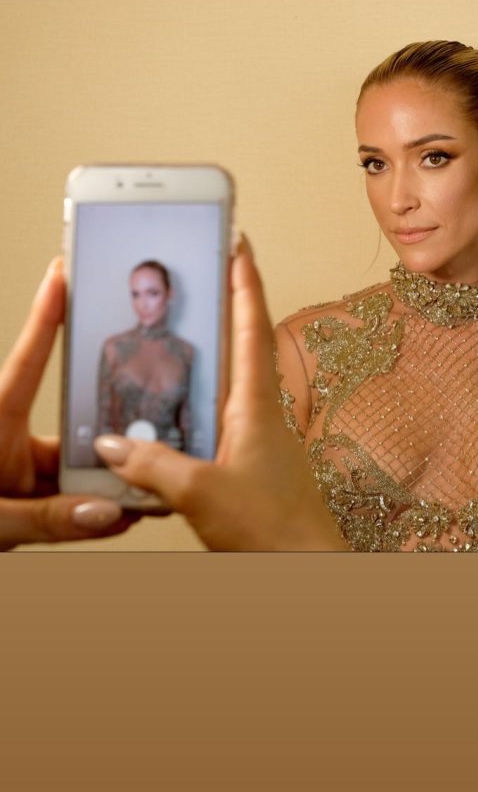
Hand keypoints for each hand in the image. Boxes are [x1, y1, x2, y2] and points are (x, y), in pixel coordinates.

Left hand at [0, 258, 137, 548]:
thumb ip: (47, 519)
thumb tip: (106, 511)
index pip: (28, 361)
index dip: (47, 315)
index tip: (64, 272)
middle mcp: (8, 441)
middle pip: (74, 426)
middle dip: (113, 438)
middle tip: (150, 435)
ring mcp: (20, 472)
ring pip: (78, 471)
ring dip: (110, 486)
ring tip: (144, 496)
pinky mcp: (28, 500)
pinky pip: (72, 502)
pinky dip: (98, 512)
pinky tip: (124, 516)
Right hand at [94, 239, 348, 550]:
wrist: (308, 568)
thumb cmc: (276, 530)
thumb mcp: (202, 493)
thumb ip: (153, 466)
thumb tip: (112, 445)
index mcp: (256, 404)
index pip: (250, 326)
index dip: (243, 281)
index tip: (236, 241)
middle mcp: (261, 413)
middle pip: (242, 343)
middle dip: (226, 304)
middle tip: (205, 271)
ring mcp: (259, 438)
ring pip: (230, 381)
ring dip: (212, 353)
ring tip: (181, 331)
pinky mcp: (252, 463)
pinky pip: (221, 418)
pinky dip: (199, 404)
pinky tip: (173, 417)